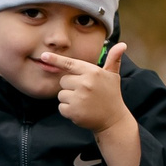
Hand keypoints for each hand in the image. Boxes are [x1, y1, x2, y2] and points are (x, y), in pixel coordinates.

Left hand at [39, 43, 137, 165]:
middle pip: (63, 80)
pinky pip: (61, 107)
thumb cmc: (111, 95)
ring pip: (61, 94)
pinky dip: (68, 110)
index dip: (56, 60)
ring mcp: (79, 97)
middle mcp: (85, 83)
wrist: (113, 120)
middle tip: (84, 92)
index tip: (43, 56)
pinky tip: (80, 111)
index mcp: (92, 72)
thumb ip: (113, 60)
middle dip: (70, 86)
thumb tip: (122, 45)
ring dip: (68, 99)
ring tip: (83, 102)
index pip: (70, 64)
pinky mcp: (73, 111)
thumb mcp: (113, 76)